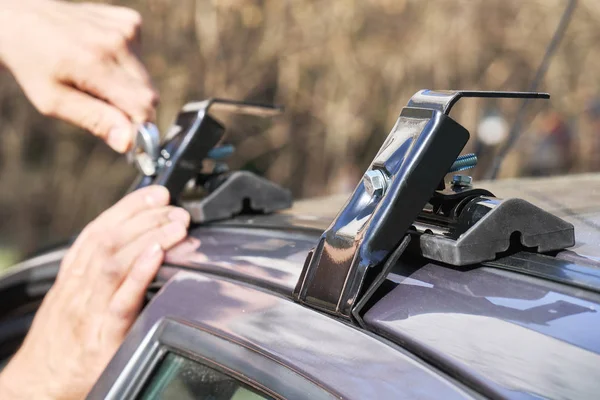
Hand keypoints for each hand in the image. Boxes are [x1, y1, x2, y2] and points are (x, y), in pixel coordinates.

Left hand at [0, 0, 157, 152]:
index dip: (140, 126)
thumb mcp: (53, 101)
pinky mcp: (130, 20)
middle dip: (132, 109)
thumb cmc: (34, 65)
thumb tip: (128, 142)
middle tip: (102, 105)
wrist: (24, 20)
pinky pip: (141, 59)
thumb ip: (94, 120)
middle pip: (149, 95)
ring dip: (128, 87)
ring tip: (97, 77)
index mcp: (95, 63)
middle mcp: (116, 42)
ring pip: (146, 79)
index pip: (143, 105)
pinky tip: (102, 57)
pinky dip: (126, 66)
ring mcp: (126, 28)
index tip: (128, 138)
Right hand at [0, 186, 189, 398]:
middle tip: (175, 208)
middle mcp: (79, 286)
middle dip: (145, 218)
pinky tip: (158, 256)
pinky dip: (139, 274)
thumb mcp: (73, 297)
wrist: (36, 384)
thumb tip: (136, 243)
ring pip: (115, 262)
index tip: (157, 193)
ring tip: (176, 224)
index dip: (129, 206)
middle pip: (109, 239)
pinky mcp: (103, 337)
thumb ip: (98, 271)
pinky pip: (121, 301)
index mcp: (73, 275)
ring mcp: (90, 310)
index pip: (100, 229)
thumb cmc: (62, 339)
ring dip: (149, 237)